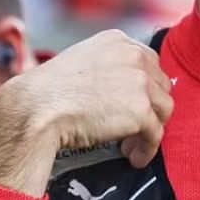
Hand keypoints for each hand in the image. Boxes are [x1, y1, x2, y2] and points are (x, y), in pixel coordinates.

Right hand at [0, 29, 173, 195]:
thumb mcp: (79, 62)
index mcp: (117, 40)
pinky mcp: (141, 111)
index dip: (143, 87)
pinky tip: (134, 159)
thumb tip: (119, 91)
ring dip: (150, 128)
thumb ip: (104, 69)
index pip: (148, 62)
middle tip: (132, 127)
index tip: (132, 104)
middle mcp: (133, 55)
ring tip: (130, 145)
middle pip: (160, 85)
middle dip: (150, 107)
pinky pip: (156, 134)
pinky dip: (148, 149)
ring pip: (164, 109)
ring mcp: (140, 82)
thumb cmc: (47, 91)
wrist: (36, 108)